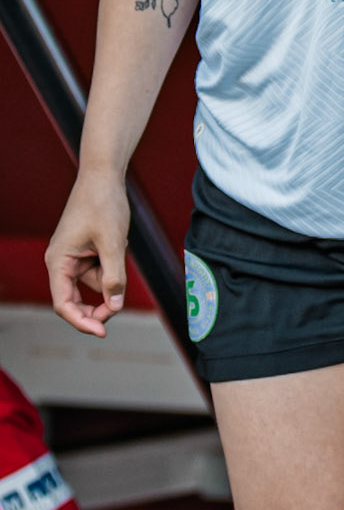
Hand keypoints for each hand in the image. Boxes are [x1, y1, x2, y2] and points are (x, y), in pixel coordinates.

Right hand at [45, 173, 130, 336]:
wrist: (104, 178)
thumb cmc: (103, 205)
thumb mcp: (113, 244)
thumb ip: (114, 277)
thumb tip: (114, 306)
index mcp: (58, 261)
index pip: (63, 304)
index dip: (82, 321)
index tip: (102, 331)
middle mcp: (61, 262)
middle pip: (75, 300)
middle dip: (96, 308)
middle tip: (117, 310)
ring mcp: (73, 258)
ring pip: (92, 285)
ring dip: (110, 280)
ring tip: (119, 250)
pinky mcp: (85, 253)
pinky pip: (99, 271)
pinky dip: (111, 267)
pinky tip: (117, 246)